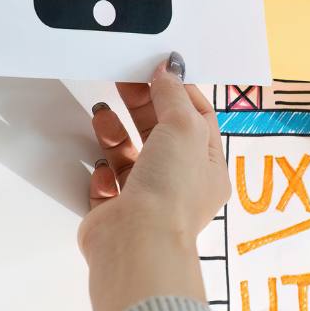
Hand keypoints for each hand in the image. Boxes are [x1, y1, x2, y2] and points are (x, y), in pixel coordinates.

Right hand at [77, 54, 227, 310]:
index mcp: (208, 167)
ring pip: (131, 156)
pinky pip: (108, 183)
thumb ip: (173, 94)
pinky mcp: (116, 212)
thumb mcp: (183, 127)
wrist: (136, 242)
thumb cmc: (170, 190)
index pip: (197, 119)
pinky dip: (103, 169)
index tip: (156, 69)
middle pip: (161, 133)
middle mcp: (181, 184)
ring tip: (102, 114)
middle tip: (123, 79)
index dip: (178, 91)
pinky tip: (101, 164)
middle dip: (142, 105)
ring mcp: (147, 199)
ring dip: (116, 132)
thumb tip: (170, 68)